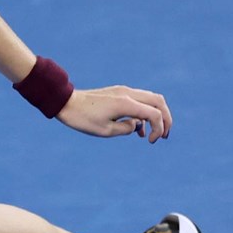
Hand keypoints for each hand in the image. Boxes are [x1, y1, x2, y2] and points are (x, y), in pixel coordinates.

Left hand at [56, 85, 172, 142]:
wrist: (66, 102)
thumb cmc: (82, 118)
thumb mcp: (105, 131)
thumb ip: (126, 129)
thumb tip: (137, 125)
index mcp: (126, 103)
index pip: (154, 114)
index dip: (159, 128)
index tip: (151, 142)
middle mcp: (128, 94)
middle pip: (159, 102)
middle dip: (166, 119)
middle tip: (164, 135)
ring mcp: (124, 91)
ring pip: (151, 99)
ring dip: (157, 114)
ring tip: (156, 134)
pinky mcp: (119, 92)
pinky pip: (139, 100)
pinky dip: (145, 112)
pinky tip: (138, 129)